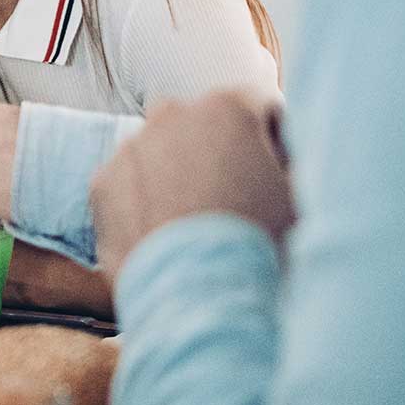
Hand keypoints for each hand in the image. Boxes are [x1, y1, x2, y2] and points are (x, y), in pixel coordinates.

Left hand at [91, 89, 295, 282]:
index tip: (280, 170)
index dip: (276, 140)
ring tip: (200, 219)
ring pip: (162, 151)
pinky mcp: (101, 183)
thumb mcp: (302, 196)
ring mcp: (130, 148)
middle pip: (205, 125)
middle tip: (238, 196)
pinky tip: (167, 232)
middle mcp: (171, 115)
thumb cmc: (261, 242)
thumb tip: (294, 158)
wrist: (199, 296)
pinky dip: (145, 199)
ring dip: (180, 172)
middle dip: (221, 151)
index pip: (259, 108)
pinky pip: (130, 183)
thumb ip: (297, 162)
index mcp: (226, 107)